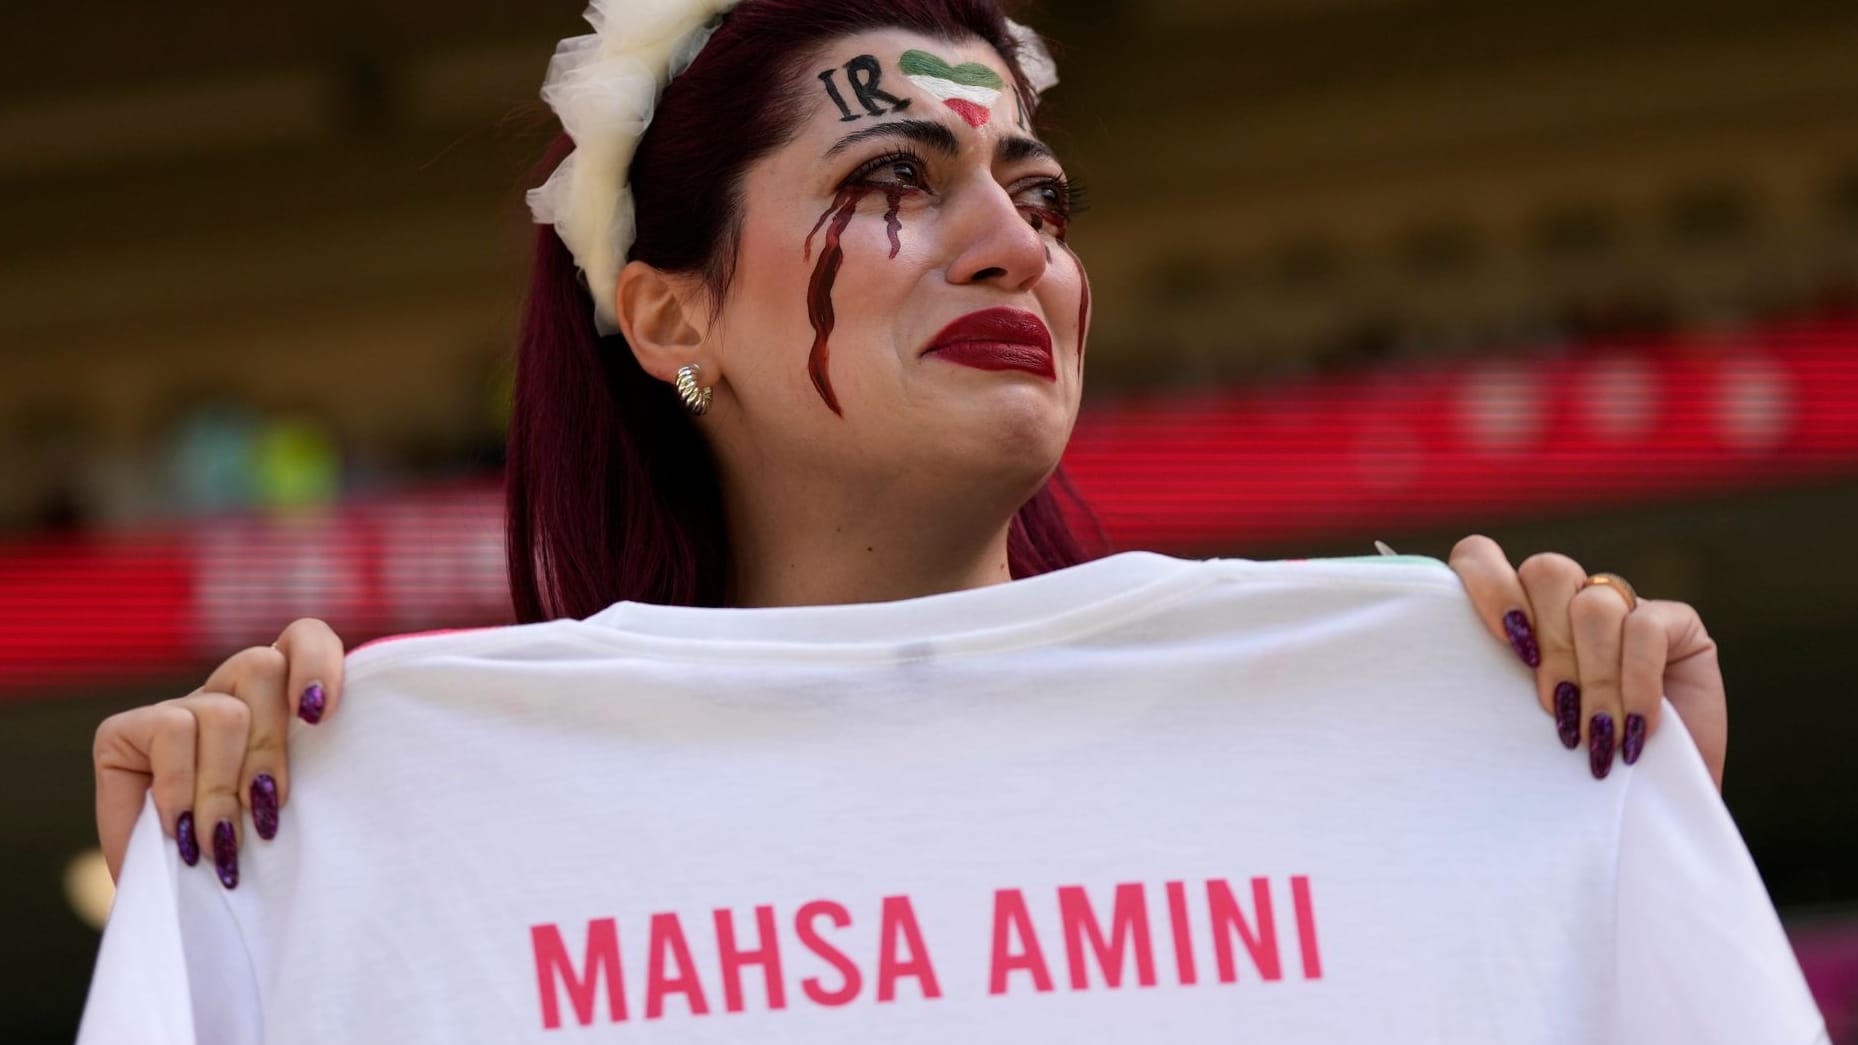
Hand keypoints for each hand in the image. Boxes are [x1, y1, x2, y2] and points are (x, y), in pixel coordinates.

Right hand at [92, 619, 346, 884]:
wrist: (176, 901)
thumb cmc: (248, 856)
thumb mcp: (286, 812)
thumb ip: (304, 775)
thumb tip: (325, 761)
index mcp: (278, 700)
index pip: (302, 638)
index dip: (316, 662)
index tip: (320, 715)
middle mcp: (227, 694)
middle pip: (262, 667)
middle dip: (268, 750)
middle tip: (264, 816)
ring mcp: (176, 708)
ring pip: (223, 710)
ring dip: (224, 783)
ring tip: (220, 839)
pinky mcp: (124, 730)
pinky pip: (170, 731)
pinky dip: (180, 787)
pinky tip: (180, 830)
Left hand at [1447, 536, 1725, 788]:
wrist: (1652, 808)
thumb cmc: (1569, 770)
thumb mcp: (1517, 725)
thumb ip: (1491, 685)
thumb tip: (1452, 676)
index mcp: (1516, 613)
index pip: (1482, 556)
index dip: (1487, 582)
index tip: (1505, 640)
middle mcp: (1566, 599)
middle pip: (1547, 573)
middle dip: (1551, 647)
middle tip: (1555, 708)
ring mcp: (1623, 605)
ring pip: (1594, 604)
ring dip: (1593, 676)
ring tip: (1596, 734)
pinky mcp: (1677, 622)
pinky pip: (1646, 628)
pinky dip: (1636, 681)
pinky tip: (1636, 727)